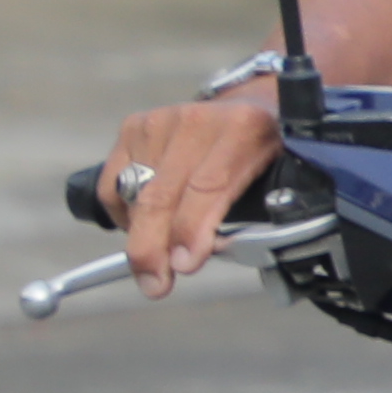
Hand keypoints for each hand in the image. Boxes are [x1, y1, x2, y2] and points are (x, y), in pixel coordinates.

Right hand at [101, 79, 287, 298]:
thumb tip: (199, 257)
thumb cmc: (263, 155)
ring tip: (159, 257)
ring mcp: (162, 120)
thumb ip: (253, 214)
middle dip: (154, 247)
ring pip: (135, 195)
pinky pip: (114, 184)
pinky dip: (124, 214)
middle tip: (155, 284)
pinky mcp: (135, 126)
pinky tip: (143, 226)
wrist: (250, 108)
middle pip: (163, 194)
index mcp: (245, 128)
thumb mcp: (277, 178)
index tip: (184, 265)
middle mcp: (199, 120)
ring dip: (142, 235)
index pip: (210, 186)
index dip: (193, 229)